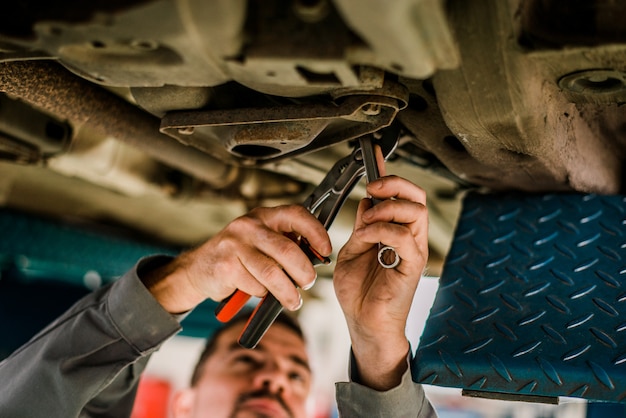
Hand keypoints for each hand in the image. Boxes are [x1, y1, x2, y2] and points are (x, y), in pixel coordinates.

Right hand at [143, 205, 331, 313]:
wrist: (198, 269)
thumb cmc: (239, 257)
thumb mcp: (262, 241)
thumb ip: (286, 244)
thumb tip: (317, 258)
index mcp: (264, 216)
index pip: (296, 215)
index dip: (316, 232)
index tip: (326, 250)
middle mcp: (249, 226)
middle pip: (287, 250)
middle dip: (304, 272)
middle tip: (308, 283)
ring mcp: (235, 245)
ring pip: (272, 273)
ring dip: (287, 292)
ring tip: (293, 300)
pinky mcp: (225, 266)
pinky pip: (255, 286)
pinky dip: (262, 294)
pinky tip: (260, 292)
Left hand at [334, 175, 427, 389]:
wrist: (362, 322)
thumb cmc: (359, 291)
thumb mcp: (352, 249)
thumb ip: (362, 226)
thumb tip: (366, 201)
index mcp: (394, 231)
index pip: (400, 195)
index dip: (389, 174)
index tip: (374, 157)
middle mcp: (408, 238)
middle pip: (416, 196)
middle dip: (394, 184)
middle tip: (372, 189)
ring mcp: (412, 251)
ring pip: (416, 211)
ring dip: (387, 208)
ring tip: (367, 221)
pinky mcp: (412, 267)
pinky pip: (405, 238)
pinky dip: (382, 231)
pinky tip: (366, 238)